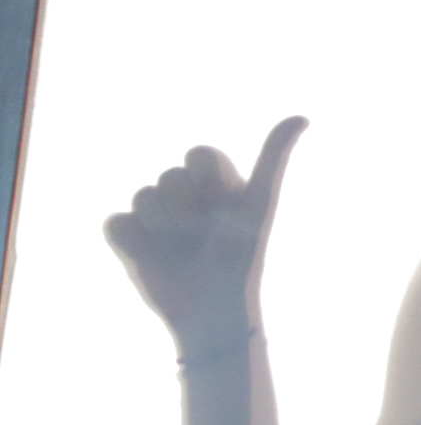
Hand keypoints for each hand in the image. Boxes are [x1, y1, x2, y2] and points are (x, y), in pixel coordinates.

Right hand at [104, 118, 303, 359]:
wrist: (214, 308)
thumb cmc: (242, 256)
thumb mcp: (260, 203)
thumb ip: (274, 158)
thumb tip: (302, 116)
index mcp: (216, 184)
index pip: (199, 154)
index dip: (209, 179)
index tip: (226, 205)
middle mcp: (184, 196)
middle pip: (169, 176)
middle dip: (188, 207)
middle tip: (203, 235)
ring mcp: (154, 217)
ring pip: (142, 195)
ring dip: (163, 224)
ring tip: (180, 248)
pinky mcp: (129, 240)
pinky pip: (115, 222)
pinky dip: (131, 239)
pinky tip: (152, 255)